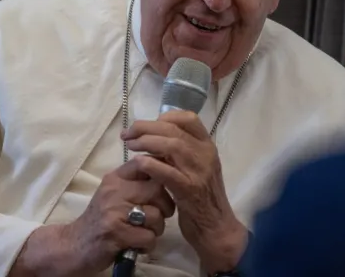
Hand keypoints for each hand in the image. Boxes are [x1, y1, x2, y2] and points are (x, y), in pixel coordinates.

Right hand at [11, 159, 174, 276]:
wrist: (74, 245)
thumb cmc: (100, 219)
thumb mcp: (114, 194)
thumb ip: (135, 183)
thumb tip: (167, 172)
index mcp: (115, 178)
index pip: (144, 163)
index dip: (162, 173)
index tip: (164, 188)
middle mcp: (114, 190)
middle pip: (157, 189)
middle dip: (166, 206)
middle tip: (158, 217)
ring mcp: (114, 212)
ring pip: (156, 215)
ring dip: (156, 229)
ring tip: (144, 233)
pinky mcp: (116, 233)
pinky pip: (148, 237)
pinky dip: (147, 245)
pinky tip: (137, 245)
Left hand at [121, 111, 247, 273]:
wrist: (216, 228)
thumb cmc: (202, 197)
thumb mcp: (196, 168)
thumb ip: (181, 152)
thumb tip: (155, 135)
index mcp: (207, 146)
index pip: (189, 118)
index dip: (165, 117)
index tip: (148, 125)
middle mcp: (205, 154)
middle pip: (174, 129)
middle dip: (146, 128)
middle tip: (128, 134)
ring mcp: (199, 172)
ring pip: (172, 146)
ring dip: (146, 142)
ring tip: (130, 145)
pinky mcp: (189, 190)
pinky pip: (167, 171)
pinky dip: (150, 164)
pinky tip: (137, 163)